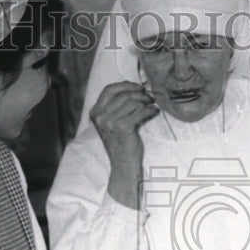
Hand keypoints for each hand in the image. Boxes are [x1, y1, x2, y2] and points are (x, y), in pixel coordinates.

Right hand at [90, 81, 158, 208]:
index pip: (109, 89)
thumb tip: (129, 85)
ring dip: (145, 102)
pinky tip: (154, 111)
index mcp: (95, 113)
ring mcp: (110, 122)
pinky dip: (150, 110)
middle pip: (123, 95)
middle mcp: (100, 116)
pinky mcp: (122, 127)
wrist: (123, 165)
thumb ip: (116, 106)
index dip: (125, 85)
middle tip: (149, 98)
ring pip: (132, 102)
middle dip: (139, 94)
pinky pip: (140, 111)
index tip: (138, 87)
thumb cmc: (121, 143)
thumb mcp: (113, 122)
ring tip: (151, 105)